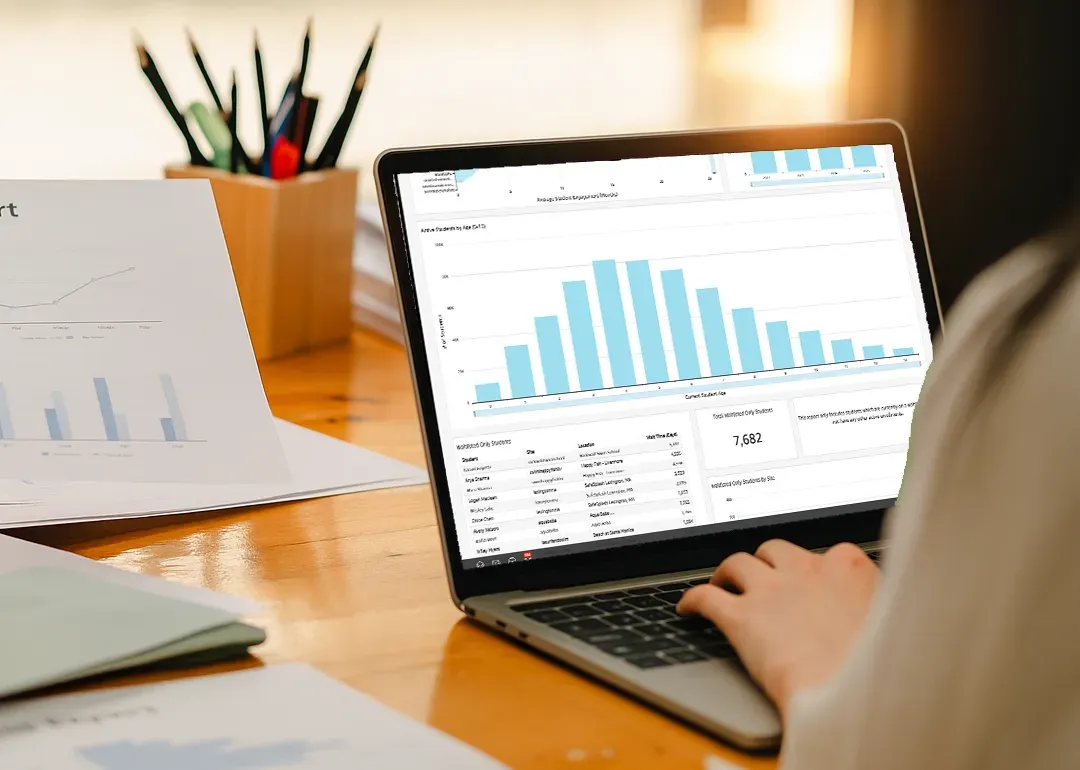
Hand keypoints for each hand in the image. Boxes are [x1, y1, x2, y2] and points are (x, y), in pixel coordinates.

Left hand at [677, 541, 878, 719]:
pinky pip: (706, 597)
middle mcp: (807, 570)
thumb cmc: (878, 672)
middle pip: (776, 550)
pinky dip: (693, 599)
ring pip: (737, 563)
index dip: (814, 568)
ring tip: (723, 584)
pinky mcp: (741, 617)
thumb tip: (869, 617)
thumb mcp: (891, 629)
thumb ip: (874, 611)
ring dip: (728, 572)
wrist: (850, 693)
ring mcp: (772, 590)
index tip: (812, 579)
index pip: (829, 553)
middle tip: (762, 579)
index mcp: (850, 569)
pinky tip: (687, 607)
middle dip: (766, 562)